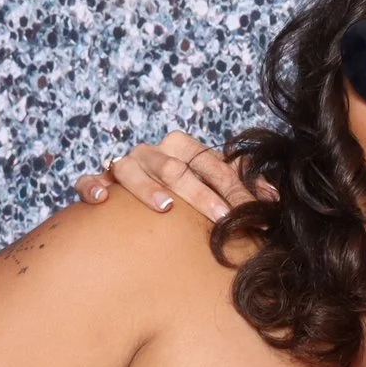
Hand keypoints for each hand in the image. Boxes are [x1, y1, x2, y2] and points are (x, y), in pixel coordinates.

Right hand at [72, 130, 256, 220]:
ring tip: (166, 207)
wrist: (133, 204)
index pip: (212, 164)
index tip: (254, 211)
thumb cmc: (182, 195)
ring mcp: (123, 165)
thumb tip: (275, 199)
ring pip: (132, 169)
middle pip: (176, 168)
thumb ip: (240, 187)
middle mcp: (153, 153)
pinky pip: (90, 180)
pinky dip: (94, 185)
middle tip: (223, 217)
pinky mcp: (98, 181)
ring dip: (148, 187)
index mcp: (183, 149)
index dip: (235, 187)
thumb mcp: (211, 186)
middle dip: (201, 194)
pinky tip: (103, 199)